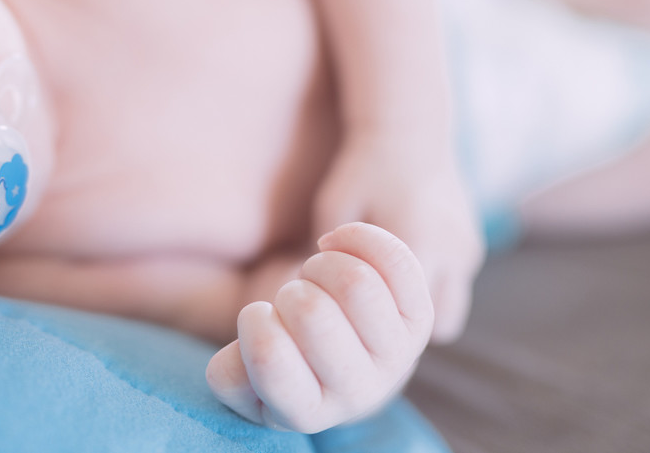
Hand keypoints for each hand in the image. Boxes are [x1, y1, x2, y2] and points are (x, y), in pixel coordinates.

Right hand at [206, 223, 433, 432]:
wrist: (337, 354)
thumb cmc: (282, 357)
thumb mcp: (243, 376)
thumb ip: (230, 372)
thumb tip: (257, 338)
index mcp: (305, 411)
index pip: (270, 358)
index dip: (254, 322)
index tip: (258, 316)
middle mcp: (357, 393)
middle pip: (313, 312)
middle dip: (289, 291)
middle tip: (291, 299)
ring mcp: (395, 355)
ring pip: (355, 283)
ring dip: (322, 265)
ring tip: (315, 278)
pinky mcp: (419, 317)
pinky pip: (395, 261)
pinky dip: (357, 238)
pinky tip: (335, 246)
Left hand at [312, 131, 484, 341]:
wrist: (408, 127)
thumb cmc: (362, 167)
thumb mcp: (334, 206)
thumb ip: (330, 256)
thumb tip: (325, 300)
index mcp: (416, 243)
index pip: (401, 313)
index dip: (375, 320)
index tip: (350, 311)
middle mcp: (452, 252)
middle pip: (437, 325)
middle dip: (406, 324)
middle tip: (372, 311)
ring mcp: (469, 250)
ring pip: (450, 309)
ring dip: (421, 307)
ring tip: (387, 291)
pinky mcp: (474, 244)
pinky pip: (455, 285)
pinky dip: (430, 284)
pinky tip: (403, 264)